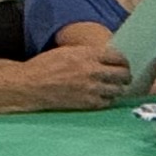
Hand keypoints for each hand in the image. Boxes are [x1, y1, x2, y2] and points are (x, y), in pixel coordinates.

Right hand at [15, 41, 129, 109]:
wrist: (31, 85)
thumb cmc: (45, 67)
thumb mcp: (67, 51)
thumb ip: (88, 54)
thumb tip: (104, 57)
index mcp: (88, 55)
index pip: (118, 57)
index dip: (123, 62)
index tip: (123, 64)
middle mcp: (93, 71)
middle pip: (123, 74)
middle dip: (125, 76)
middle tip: (124, 78)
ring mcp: (92, 88)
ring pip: (118, 90)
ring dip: (118, 89)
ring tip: (115, 88)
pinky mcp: (87, 103)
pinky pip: (107, 102)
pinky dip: (108, 100)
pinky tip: (103, 97)